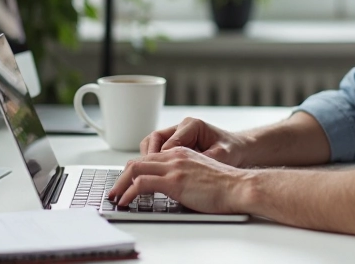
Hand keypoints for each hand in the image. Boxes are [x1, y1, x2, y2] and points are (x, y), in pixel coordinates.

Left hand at [107, 147, 252, 213]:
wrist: (239, 186)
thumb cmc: (225, 185)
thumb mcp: (200, 174)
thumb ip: (184, 175)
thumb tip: (173, 190)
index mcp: (181, 153)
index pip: (149, 158)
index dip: (134, 171)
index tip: (126, 183)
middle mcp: (175, 156)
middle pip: (138, 162)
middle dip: (122, 177)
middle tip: (115, 191)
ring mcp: (174, 167)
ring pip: (135, 169)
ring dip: (120, 185)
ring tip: (115, 198)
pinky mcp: (174, 181)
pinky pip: (142, 183)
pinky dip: (129, 192)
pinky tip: (126, 201)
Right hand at [141, 117, 251, 166]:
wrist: (239, 148)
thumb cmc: (232, 150)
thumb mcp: (222, 155)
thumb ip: (204, 159)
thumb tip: (186, 170)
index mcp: (192, 125)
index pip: (168, 142)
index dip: (160, 160)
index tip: (156, 175)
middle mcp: (182, 127)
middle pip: (154, 139)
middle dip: (148, 158)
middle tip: (144, 176)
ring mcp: (177, 133)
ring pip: (152, 142)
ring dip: (147, 158)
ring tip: (146, 175)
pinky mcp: (176, 142)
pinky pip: (157, 149)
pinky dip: (152, 160)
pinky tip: (154, 174)